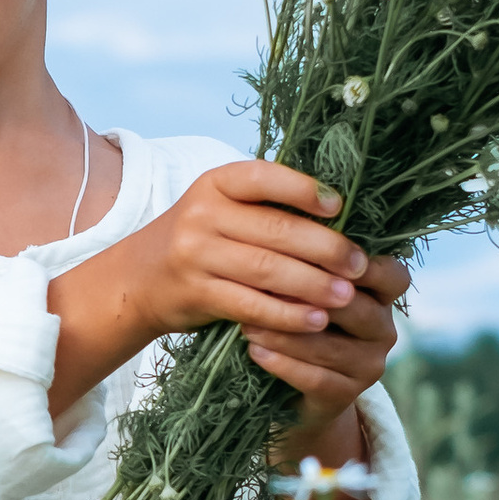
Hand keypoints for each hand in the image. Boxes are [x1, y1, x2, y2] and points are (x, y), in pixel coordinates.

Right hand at [48, 161, 389, 418]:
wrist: (139, 278)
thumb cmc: (201, 239)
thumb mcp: (223, 208)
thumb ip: (268, 206)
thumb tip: (342, 215)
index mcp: (216, 182)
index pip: (265, 178)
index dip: (304, 190)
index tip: (340, 207)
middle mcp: (202, 213)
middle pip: (275, 230)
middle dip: (325, 249)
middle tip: (359, 265)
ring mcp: (195, 253)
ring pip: (266, 270)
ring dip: (313, 286)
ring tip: (347, 297)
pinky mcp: (195, 292)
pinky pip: (249, 304)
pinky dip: (286, 315)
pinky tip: (314, 321)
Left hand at [251, 247, 410, 468]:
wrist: (297, 389)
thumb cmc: (300, 320)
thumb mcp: (309, 289)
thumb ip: (307, 264)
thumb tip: (276, 232)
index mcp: (383, 296)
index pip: (393, 276)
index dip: (363, 265)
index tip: (318, 254)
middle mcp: (384, 329)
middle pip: (355, 309)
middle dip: (307, 297)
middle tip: (261, 287)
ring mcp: (370, 365)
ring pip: (330, 346)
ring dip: (286, 334)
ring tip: (248, 324)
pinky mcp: (347, 396)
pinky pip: (316, 379)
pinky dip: (283, 364)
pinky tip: (255, 352)